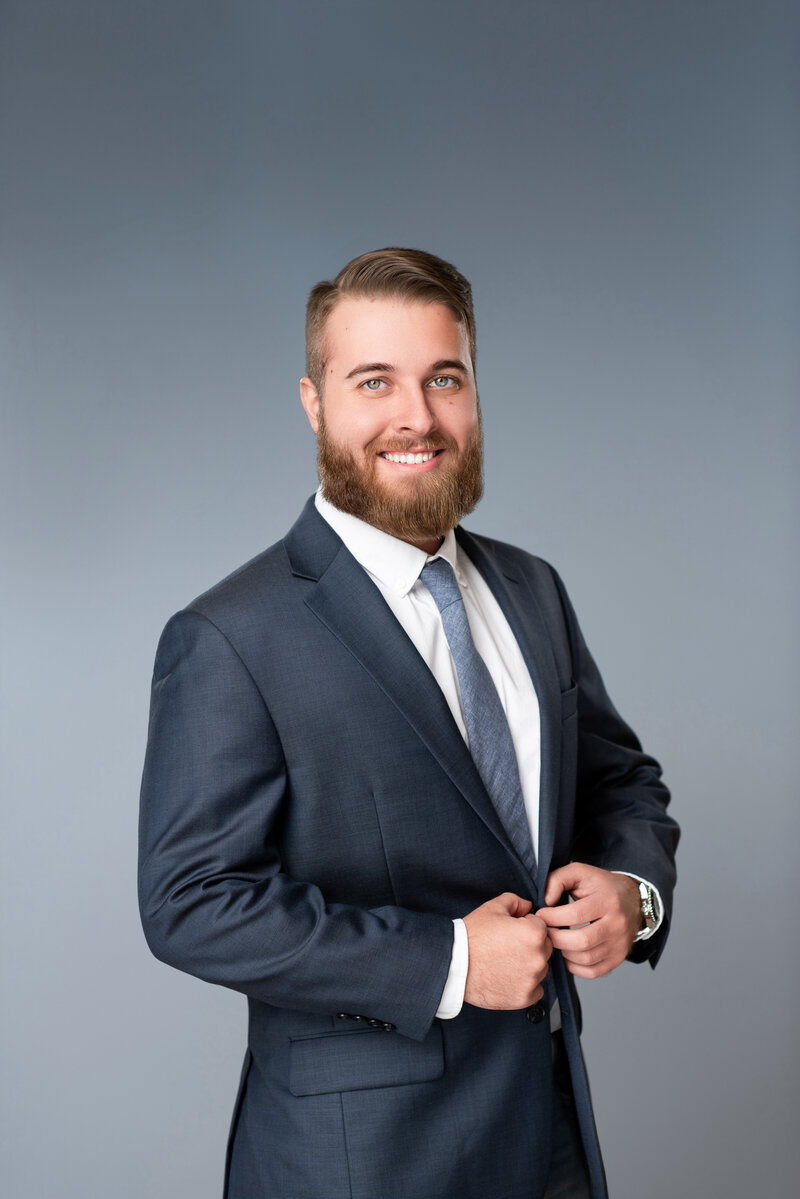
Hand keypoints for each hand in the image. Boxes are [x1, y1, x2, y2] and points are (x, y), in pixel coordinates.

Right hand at [463, 892, 552, 1009]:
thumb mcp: (493, 907)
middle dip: (531, 945)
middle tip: (507, 947)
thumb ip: (516, 901)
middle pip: (544, 948)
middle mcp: (538, 958)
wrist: (454, 965)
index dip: (526, 926)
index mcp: (534, 934)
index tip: (511, 931)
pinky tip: (508, 977)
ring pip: (540, 969)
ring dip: (529, 965)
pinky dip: (525, 985)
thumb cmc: (472, 936)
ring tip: (505, 962)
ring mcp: (531, 980)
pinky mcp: (524, 998)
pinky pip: (536, 990)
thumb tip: (528, 906)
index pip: (542, 927)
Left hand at [535, 864, 640, 978]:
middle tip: (544, 931)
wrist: (632, 900)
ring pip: (586, 958)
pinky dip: (575, 967)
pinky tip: (567, 953)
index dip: (552, 917)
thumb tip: (546, 900)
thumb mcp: (580, 872)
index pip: (575, 914)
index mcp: (608, 901)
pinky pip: (593, 972)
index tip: (541, 915)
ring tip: (555, 940)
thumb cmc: (601, 886)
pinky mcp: (618, 958)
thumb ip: (558, 879)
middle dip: (555, 938)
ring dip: (563, 952)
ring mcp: (620, 944)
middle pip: (581, 941)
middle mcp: (618, 925)